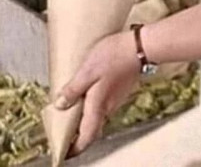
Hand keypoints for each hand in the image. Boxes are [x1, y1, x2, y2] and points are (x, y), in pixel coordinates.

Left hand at [54, 32, 139, 156]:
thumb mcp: (87, 71)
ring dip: (84, 118)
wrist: (140, 47)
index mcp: (98, 106)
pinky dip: (92, 106)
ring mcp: (116, 99)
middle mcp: (108, 107)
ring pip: (97, 116)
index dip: (74, 149)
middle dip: (77, 134)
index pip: (86, 137)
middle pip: (91, 128)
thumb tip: (60, 105)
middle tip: (63, 132)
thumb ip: (73, 89)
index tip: (64, 153)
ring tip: (71, 111)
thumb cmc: (114, 56)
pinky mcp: (120, 90)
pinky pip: (103, 105)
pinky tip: (87, 94)